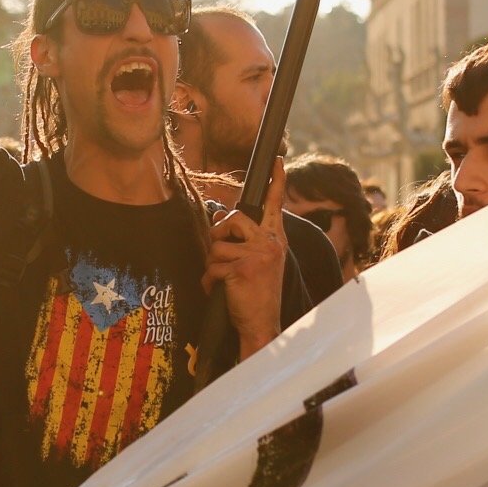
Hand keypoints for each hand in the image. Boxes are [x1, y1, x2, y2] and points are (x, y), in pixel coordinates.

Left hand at [204, 162, 291, 359]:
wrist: (263, 325)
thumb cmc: (258, 295)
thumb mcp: (260, 263)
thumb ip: (245, 241)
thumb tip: (219, 221)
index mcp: (275, 240)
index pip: (276, 205)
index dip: (277, 181)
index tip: (278, 161)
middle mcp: (270, 243)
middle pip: (233, 219)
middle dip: (218, 234)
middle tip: (220, 251)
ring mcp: (257, 255)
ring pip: (216, 246)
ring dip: (212, 265)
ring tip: (223, 280)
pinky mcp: (242, 268)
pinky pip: (212, 267)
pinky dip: (209, 282)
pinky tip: (220, 291)